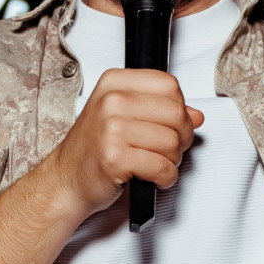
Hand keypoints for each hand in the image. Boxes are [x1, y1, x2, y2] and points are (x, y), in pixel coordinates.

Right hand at [44, 68, 203, 217]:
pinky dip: (166, 177)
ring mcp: (111, 129)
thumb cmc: (94, 149)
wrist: (67, 180)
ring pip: (172, 142)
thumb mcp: (122, 117)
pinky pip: (162, 167)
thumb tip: (196, 115)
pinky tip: (155, 178)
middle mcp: (111, 101)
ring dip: (173, 160)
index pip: (169, 85)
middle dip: (182, 137)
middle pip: (176, 114)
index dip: (180, 108)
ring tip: (157, 164)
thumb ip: (160, 110)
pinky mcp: (115, 157)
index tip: (173, 124)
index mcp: (114, 83)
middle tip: (171, 149)